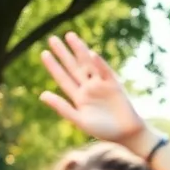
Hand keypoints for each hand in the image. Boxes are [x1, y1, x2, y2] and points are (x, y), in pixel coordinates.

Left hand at [39, 32, 147, 148]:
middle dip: (64, 53)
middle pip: (74, 67)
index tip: (44, 53)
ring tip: (70, 36)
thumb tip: (42, 94)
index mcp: (78, 97)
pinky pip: (105, 71)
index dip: (54, 66)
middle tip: (52, 39)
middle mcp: (88, 88)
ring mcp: (101, 84)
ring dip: (79, 50)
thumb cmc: (104, 130)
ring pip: (88, 64)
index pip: (63, 78)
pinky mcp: (114, 84)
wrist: (127, 134)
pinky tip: (91, 54)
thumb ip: (62, 107)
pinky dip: (99, 63)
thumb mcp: (80, 120)